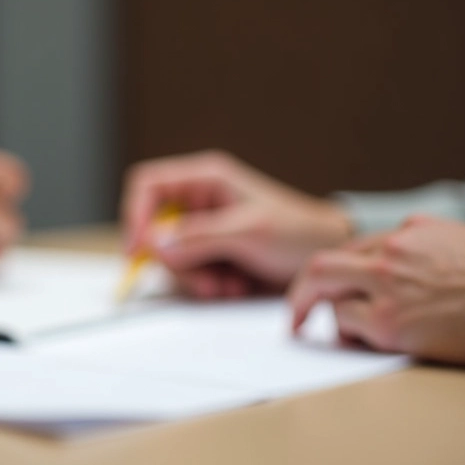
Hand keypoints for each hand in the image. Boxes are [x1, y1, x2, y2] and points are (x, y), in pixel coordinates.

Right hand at [122, 150, 352, 297]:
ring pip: (170, 258)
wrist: (328, 257)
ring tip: (228, 284)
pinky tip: (235, 286)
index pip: (148, 185)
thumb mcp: (248, 232)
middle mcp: (199, 201)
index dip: (136, 216)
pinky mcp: (212, 254)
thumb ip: (199, 237)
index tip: (138, 251)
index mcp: (205, 178)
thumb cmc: (297, 232)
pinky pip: (189, 273)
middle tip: (204, 281)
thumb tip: (155, 244)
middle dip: (176, 261)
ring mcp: (204, 230)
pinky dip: (207, 285)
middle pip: (154, 229)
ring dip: (195, 278)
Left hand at [288, 216, 464, 364]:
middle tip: (295, 318)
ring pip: (330, 297)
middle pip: (322, 266)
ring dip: (336, 319)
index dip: (339, 273)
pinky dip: (351, 336)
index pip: (356, 249)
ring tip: (358, 335)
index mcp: (408, 231)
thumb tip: (402, 258)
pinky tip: (370, 343)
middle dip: (300, 294)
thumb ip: (422, 245)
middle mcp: (390, 252)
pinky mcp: (386, 321)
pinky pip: (348, 326)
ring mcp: (385, 286)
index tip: (326, 290)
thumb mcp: (459, 241)